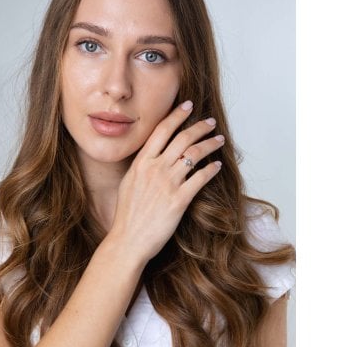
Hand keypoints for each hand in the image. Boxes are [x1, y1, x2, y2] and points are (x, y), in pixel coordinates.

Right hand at [107, 100, 223, 263]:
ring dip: (209, 144)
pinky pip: (200, 179)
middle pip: (182, 138)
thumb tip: (153, 156)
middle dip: (199, 126)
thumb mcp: (128, 183)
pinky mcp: (179, 200)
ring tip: (219, 140)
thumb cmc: (127, 215)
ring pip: (194, 155)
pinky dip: (211, 170)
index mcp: (140, 163)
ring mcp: (167, 183)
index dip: (176, 115)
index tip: (188, 106)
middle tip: (210, 122)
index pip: (161, 131)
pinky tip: (217, 166)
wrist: (128, 240)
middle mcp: (154, 169)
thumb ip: (141, 167)